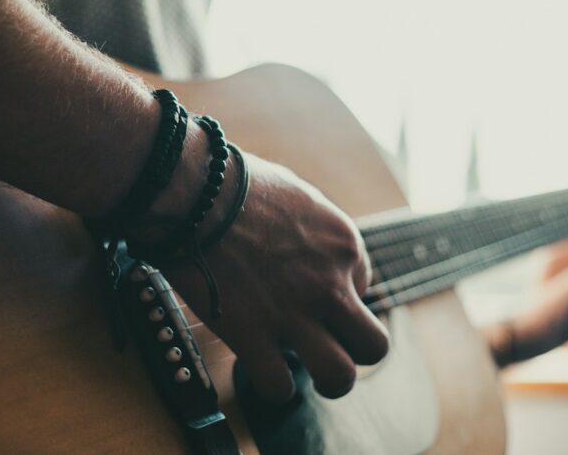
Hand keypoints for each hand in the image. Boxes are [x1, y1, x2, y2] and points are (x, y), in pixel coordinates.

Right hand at [147, 149, 389, 402]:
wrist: (194, 192)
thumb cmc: (235, 182)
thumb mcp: (295, 193)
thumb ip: (311, 226)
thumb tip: (303, 242)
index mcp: (343, 245)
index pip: (364, 287)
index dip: (338, 294)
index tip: (311, 292)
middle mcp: (329, 284)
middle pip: (373, 345)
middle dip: (354, 350)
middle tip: (329, 344)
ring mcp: (294, 314)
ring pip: (341, 376)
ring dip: (327, 380)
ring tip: (308, 372)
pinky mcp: (254, 336)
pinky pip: (279, 386)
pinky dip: (272, 385)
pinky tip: (262, 368)